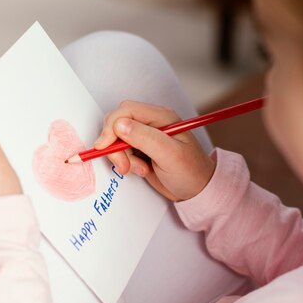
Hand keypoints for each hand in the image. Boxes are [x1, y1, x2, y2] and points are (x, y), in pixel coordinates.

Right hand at [94, 101, 214, 201]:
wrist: (197, 191)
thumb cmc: (191, 172)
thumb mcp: (170, 155)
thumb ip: (145, 138)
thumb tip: (119, 125)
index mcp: (161, 117)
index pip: (126, 111)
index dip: (111, 127)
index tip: (104, 147)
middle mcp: (151, 123)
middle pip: (117, 123)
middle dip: (115, 145)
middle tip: (124, 165)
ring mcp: (145, 136)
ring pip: (117, 139)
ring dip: (122, 157)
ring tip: (140, 169)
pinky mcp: (141, 149)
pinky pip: (122, 151)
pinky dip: (125, 162)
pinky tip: (141, 170)